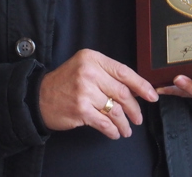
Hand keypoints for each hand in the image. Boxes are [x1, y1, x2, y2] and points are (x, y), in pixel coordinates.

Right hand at [39, 49, 157, 139]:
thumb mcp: (84, 68)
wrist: (38, 97)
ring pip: (115, 110)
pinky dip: (112, 130)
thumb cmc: (64, 83)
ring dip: (124, 123)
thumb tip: (135, 90)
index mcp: (92, 58)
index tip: (152, 96)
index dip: (141, 85)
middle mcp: (88, 72)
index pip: (124, 72)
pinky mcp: (80, 109)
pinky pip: (104, 122)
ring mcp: (84, 91)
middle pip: (122, 92)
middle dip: (134, 108)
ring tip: (126, 129)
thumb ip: (106, 75)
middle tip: (138, 118)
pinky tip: (114, 132)